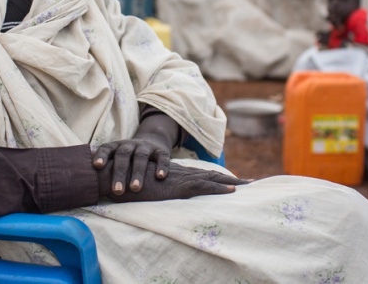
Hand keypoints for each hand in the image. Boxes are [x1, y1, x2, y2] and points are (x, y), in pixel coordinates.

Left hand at [93, 112, 179, 194]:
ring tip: (135, 188)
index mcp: (116, 146)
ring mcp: (145, 147)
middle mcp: (130, 145)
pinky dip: (161, 166)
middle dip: (119, 173)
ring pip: (141, 157)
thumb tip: (82, 182)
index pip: (106, 148)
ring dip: (138, 172)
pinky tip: (160, 177)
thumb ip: (104, 167)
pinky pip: (161, 157)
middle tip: (116, 191)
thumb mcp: (116, 158)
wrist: (152, 141)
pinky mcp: (160, 150)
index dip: (101, 156)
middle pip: (123, 155)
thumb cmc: (128, 159)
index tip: (96, 166)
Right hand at [97, 161, 247, 202]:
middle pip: (213, 176)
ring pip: (213, 180)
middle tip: (254, 183)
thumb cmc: (124, 182)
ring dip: (232, 183)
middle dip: (233, 180)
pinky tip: (233, 192)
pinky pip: (204, 188)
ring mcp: (180, 179)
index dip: (220, 179)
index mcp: (174, 175)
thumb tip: (152, 194)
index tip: (236, 183)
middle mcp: (180, 174)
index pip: (202, 176)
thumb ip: (150, 187)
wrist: (113, 174)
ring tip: (251, 186)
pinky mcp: (176, 186)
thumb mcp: (141, 185)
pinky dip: (219, 189)